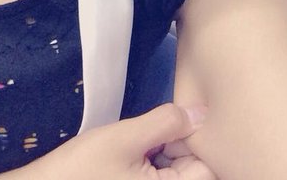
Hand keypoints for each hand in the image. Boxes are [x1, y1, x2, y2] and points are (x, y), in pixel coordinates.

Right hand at [41, 103, 215, 179]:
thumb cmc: (81, 170)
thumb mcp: (125, 139)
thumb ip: (167, 123)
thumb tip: (202, 112)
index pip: (205, 168)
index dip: (191, 141)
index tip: (168, 127)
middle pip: (191, 171)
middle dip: (176, 148)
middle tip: (148, 137)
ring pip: (173, 174)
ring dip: (162, 156)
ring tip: (137, 146)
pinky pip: (155, 179)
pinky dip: (149, 166)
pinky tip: (129, 158)